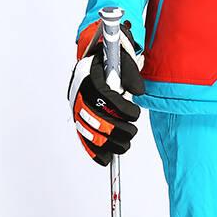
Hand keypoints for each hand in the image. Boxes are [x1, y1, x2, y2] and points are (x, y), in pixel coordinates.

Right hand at [67, 19, 145, 165]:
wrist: (95, 59)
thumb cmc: (110, 59)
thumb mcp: (122, 57)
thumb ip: (131, 73)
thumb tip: (139, 92)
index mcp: (88, 75)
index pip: (103, 96)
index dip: (121, 109)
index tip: (135, 113)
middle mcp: (79, 93)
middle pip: (95, 118)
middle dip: (117, 130)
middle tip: (132, 132)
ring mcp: (77, 107)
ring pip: (89, 131)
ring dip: (109, 143)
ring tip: (125, 145)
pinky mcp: (78, 118)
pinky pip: (83, 138)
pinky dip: (94, 151)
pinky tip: (106, 159)